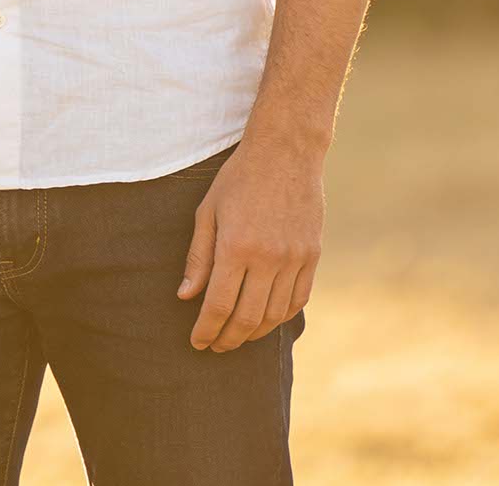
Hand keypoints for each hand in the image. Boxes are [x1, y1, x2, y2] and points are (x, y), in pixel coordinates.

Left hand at [176, 136, 322, 351]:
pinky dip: (281, 317)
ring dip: (253, 333)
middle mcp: (268, 259)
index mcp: (236, 247)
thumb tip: (185, 295)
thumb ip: (198, 256)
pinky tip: (266, 318)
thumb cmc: (238, 179)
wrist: (285, 152)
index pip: (218, 305)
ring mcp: (294, 259)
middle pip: (247, 318)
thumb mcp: (208, 211)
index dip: (206, 330)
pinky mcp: (312, 257)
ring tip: (237, 335)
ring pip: (274, 315)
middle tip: (215, 346)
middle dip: (227, 338)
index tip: (197, 342)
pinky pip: (298, 300)